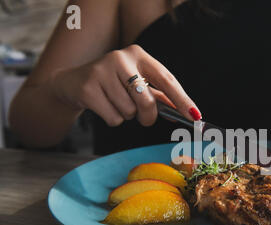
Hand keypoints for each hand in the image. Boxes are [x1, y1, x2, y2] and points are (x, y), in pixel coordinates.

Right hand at [50, 44, 200, 126]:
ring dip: (126, 115)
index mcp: (138, 55)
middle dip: (147, 116)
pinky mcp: (88, 87)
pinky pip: (113, 118)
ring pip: (130, 112)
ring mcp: (102, 71)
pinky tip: (103, 106)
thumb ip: (160, 95)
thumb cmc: (113, 84)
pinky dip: (112, 119)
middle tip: (143, 118)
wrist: (72, 83)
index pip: (166, 79)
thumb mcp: (136, 83)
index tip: (195, 115)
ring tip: (114, 102)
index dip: (182, 99)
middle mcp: (121, 58)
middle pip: (147, 101)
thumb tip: (187, 111)